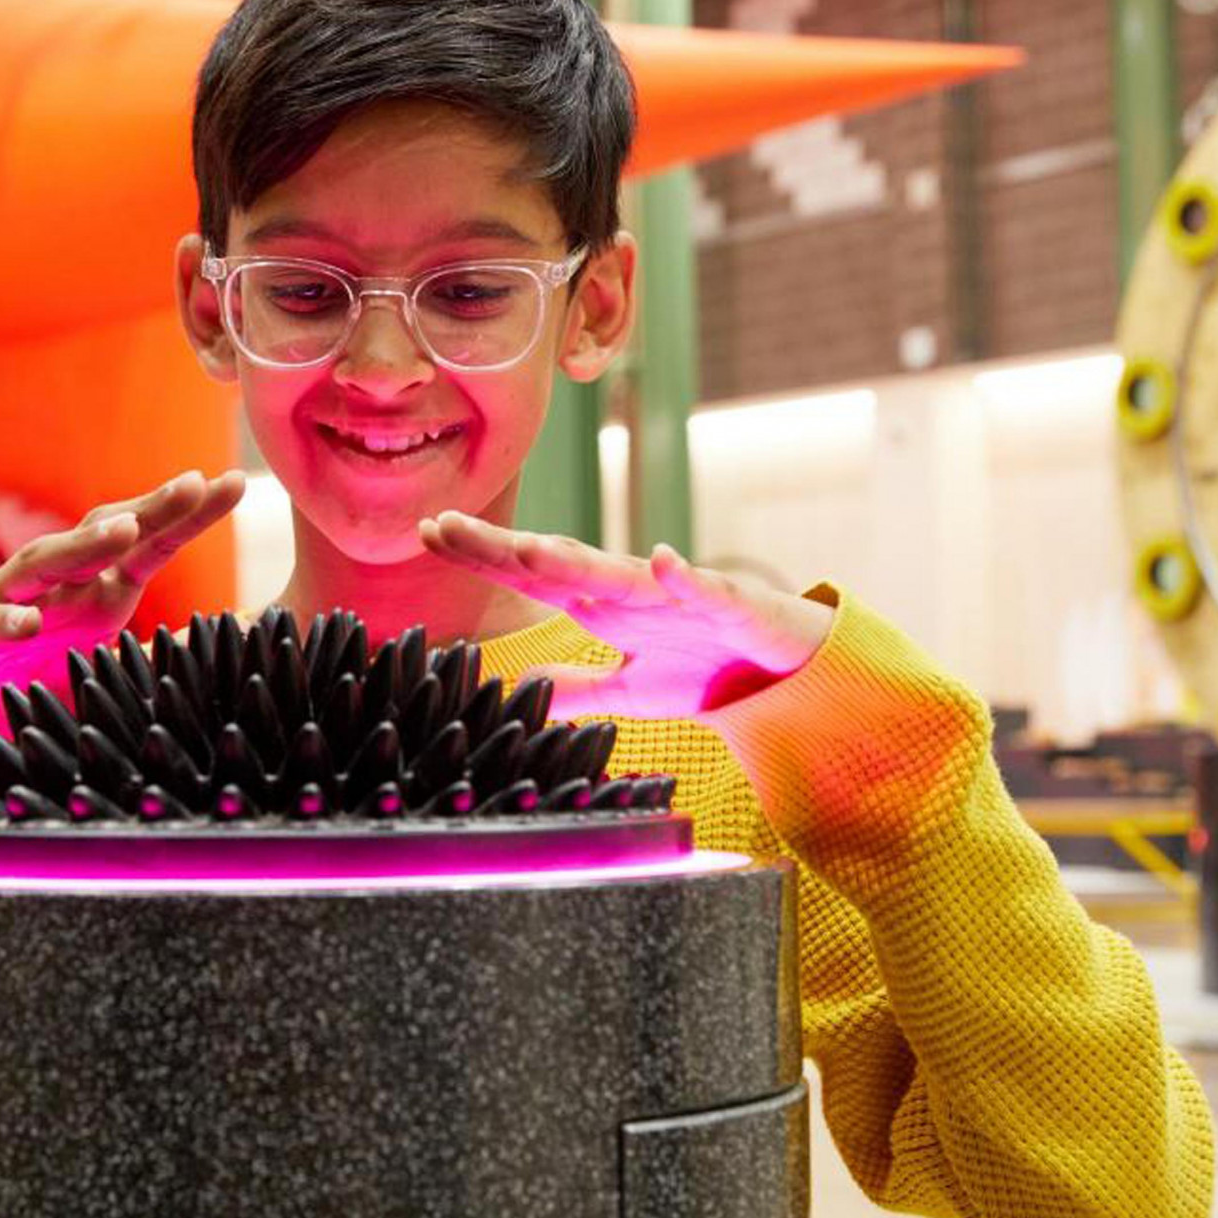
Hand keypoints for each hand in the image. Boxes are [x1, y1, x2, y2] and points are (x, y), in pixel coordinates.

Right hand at [0, 470, 244, 735]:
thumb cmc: (26, 692)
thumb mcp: (100, 679)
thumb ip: (146, 668)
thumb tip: (214, 667)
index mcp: (93, 594)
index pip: (147, 547)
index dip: (186, 517)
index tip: (233, 485)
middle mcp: (51, 586)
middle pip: (102, 536)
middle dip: (149, 509)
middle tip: (192, 484)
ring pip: (43, 562)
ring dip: (83, 546)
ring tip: (125, 531)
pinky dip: (2, 620)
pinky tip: (30, 623)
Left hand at [417, 510, 833, 717]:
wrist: (789, 668)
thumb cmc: (707, 667)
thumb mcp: (629, 691)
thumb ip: (575, 688)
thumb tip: (518, 685)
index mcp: (604, 605)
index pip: (530, 576)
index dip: (482, 556)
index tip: (429, 532)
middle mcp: (632, 590)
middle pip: (558, 565)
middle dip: (503, 548)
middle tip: (448, 526)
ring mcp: (679, 594)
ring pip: (621, 574)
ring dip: (576, 561)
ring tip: (529, 549)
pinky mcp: (732, 606)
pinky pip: (708, 590)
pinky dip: (687, 577)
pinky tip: (665, 561)